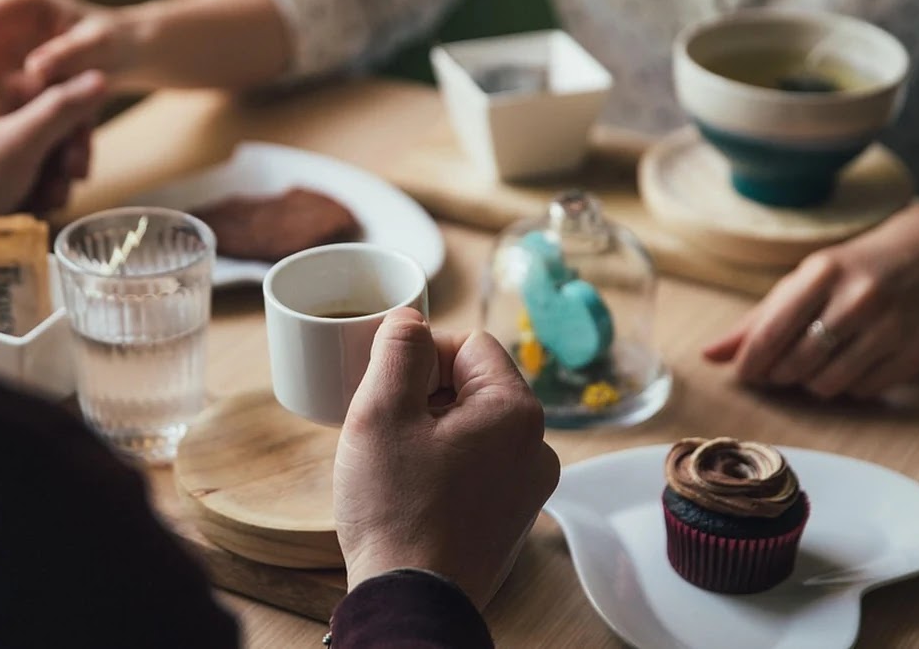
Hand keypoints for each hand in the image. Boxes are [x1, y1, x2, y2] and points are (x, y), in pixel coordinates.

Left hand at [0, 71, 105, 228]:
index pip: (58, 93)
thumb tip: (100, 75)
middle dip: (65, 162)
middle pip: (55, 126)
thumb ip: (64, 108)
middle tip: (65, 187)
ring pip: (47, 152)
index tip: (76, 162)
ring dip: (55, 181)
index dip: (76, 128)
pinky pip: (30, 171)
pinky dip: (38, 190)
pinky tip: (34, 208)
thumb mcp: (23, 140)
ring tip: (45, 204)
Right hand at [334, 308, 559, 608]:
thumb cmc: (396, 510)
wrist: (412, 601)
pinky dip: (446, 465)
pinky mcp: (512, 516)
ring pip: (475, 427)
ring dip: (433, 430)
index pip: (470, 344)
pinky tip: (412, 489)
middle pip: (475, 385)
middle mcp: (537, 446)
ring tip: (394, 461)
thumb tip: (410, 319)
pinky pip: (480, 466)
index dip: (422, 354)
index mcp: (516, 411)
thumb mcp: (381, 412)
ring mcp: (529, 486)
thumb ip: (398, 349)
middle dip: (426, 393)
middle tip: (384, 425)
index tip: (387, 384)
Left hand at [703, 203, 918, 398]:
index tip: (744, 373)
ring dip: (813, 383)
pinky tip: (852, 362)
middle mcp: (860, 298)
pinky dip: (849, 386)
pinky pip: (862, 392)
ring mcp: (893, 327)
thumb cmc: (854, 269)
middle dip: (780, 374)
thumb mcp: (804, 280)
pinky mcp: (916, 353)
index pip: (771, 332)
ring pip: (828, 384)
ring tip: (818, 362)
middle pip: (796, 364)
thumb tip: (709, 355)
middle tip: (782, 366)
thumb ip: (757, 320)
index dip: (750, 362)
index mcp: (824, 273)